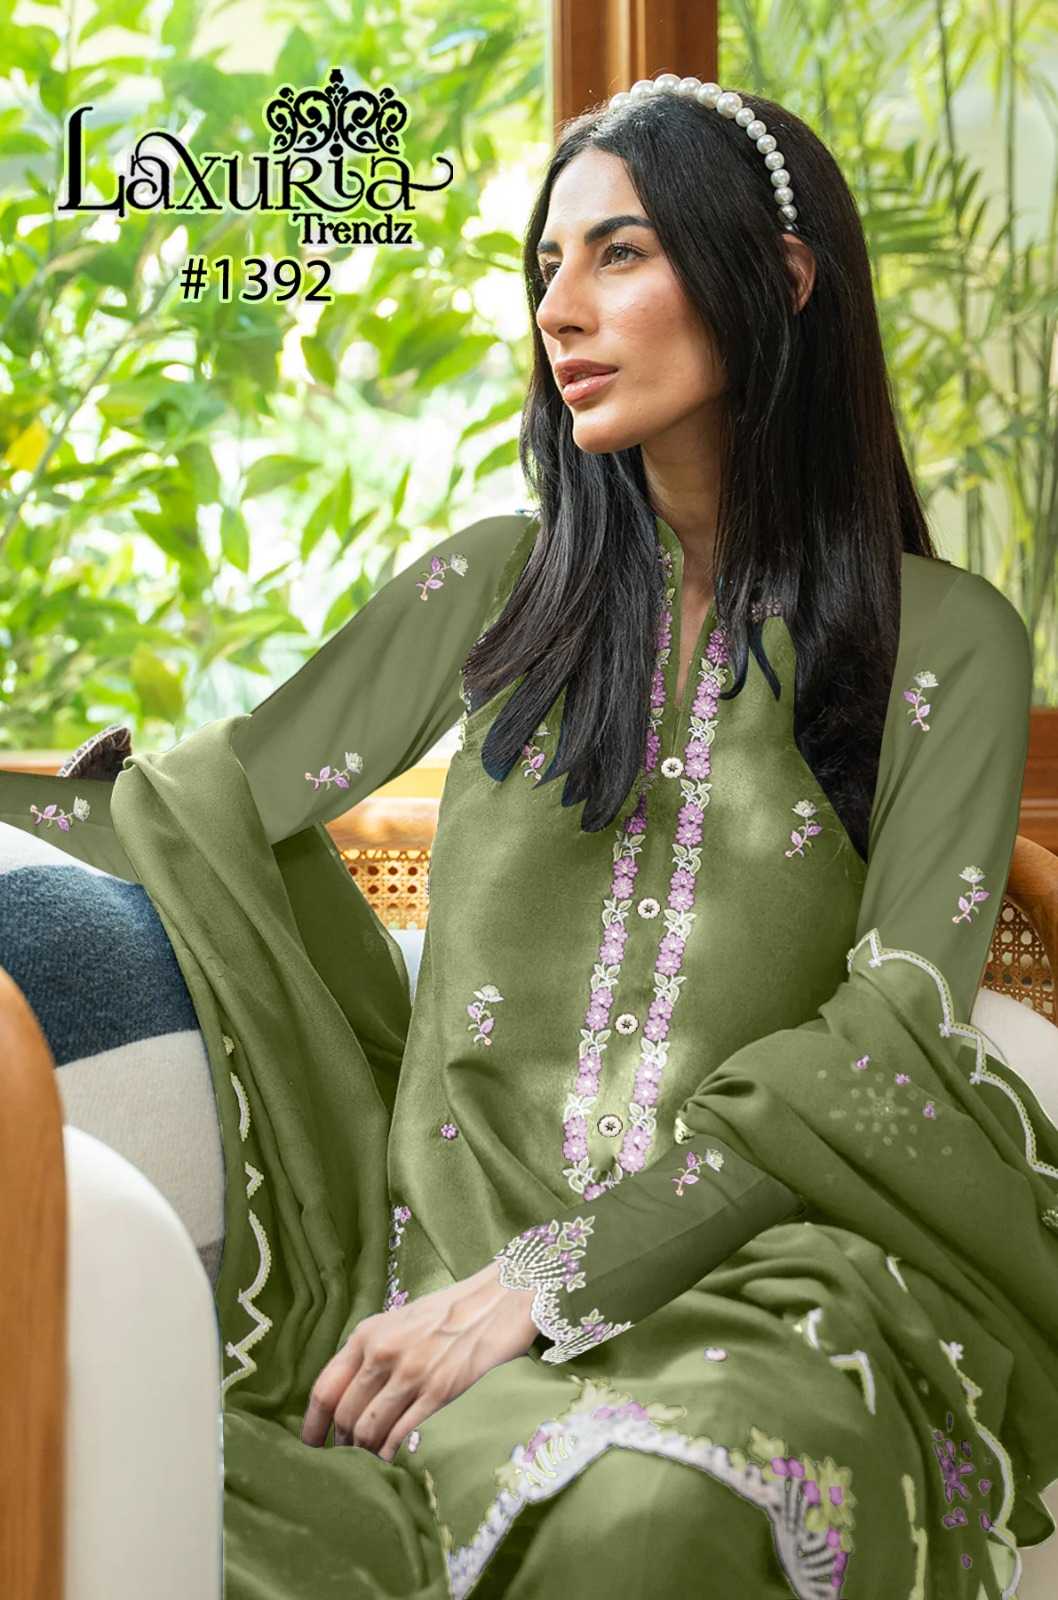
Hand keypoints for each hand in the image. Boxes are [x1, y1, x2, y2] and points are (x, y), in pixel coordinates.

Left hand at [300, 1259, 538, 1458]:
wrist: (495, 1302)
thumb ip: (370, 1351)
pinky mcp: (438, 1391)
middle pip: (344, 1415)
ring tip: (368, 1457)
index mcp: (367, 1334)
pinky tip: (390, 1456)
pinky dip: (390, 1451)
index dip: (312, 1423)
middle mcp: (383, 1353)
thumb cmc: (445, 1312)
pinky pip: (400, 1433)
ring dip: (364, 1451)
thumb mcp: (397, 1321)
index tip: (310, 1443)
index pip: (325, 1388)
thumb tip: (345, 1392)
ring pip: (369, 1429)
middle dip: (340, 1442)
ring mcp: (410, 1374)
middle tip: (343, 1456)